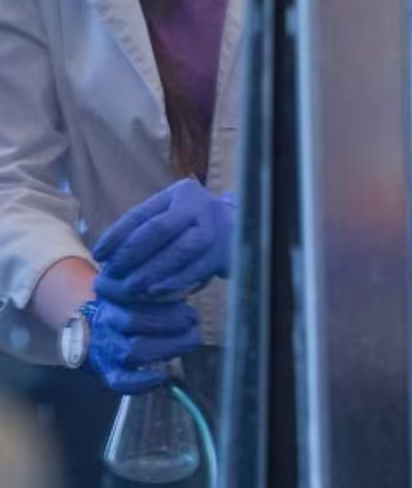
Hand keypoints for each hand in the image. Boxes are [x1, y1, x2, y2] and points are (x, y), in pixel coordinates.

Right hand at [86, 297, 199, 393]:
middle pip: (133, 321)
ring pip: (131, 350)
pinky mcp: (108, 370)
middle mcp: (106, 322)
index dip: (159, 298)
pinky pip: (120, 381)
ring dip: (168, 347)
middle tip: (192, 320)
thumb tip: (187, 287)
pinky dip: (142, 382)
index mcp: (112, 298)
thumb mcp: (140, 289)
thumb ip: (158, 289)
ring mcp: (106, 347)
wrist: (97, 330)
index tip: (186, 303)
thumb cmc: (131, 307)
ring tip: (190, 340)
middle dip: (170, 321)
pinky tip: (162, 377)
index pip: (129, 293)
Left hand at [92, 179, 235, 300]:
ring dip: (152, 270)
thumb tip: (106, 253)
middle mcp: (202, 207)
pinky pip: (197, 270)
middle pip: (161, 229)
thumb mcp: (168, 215)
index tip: (98, 254)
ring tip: (130, 287)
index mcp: (183, 194)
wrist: (237, 231)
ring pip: (181, 250)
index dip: (117, 235)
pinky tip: (155, 292)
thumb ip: (141, 228)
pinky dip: (173, 282)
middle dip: (132, 254)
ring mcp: (217, 230)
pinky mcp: (224, 255)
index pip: (144, 215)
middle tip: (113, 274)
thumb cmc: (191, 224)